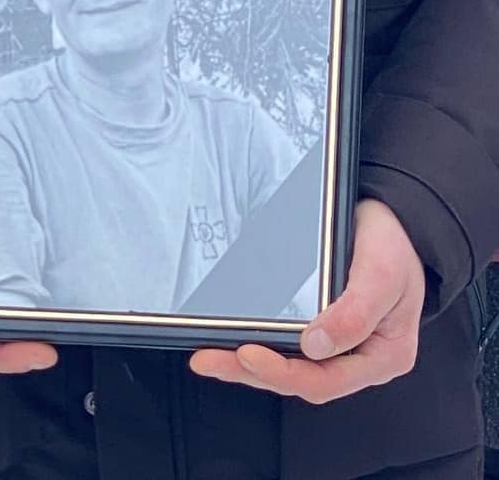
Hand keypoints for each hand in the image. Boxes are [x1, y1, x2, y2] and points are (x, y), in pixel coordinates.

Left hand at [190, 198, 425, 403]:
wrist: (391, 219)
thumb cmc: (393, 245)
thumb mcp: (382, 272)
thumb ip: (356, 311)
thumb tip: (317, 345)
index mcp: (382, 356)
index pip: (327, 380)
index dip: (284, 373)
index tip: (248, 354)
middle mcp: (357, 357)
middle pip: (300, 378)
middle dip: (250, 372)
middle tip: (208, 360)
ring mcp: (336, 344)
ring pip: (288, 364)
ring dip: (245, 364)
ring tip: (207, 357)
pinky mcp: (317, 325)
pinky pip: (285, 343)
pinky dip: (256, 342)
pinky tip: (227, 340)